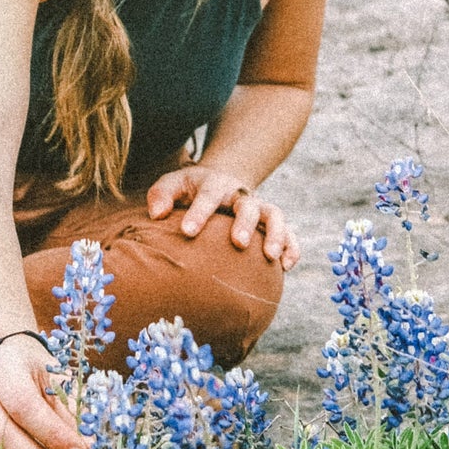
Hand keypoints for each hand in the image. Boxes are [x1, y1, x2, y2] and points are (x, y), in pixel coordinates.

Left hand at [146, 165, 299, 268]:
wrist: (220, 182)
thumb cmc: (190, 190)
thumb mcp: (173, 184)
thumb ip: (161, 195)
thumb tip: (157, 214)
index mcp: (214, 184)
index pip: (208, 196)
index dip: (199, 213)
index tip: (188, 232)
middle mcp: (241, 195)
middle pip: (248, 204)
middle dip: (244, 223)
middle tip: (237, 243)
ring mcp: (259, 208)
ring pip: (275, 216)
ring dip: (276, 234)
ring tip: (270, 257)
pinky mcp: (272, 224)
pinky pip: (290, 233)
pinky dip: (292, 247)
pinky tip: (287, 266)